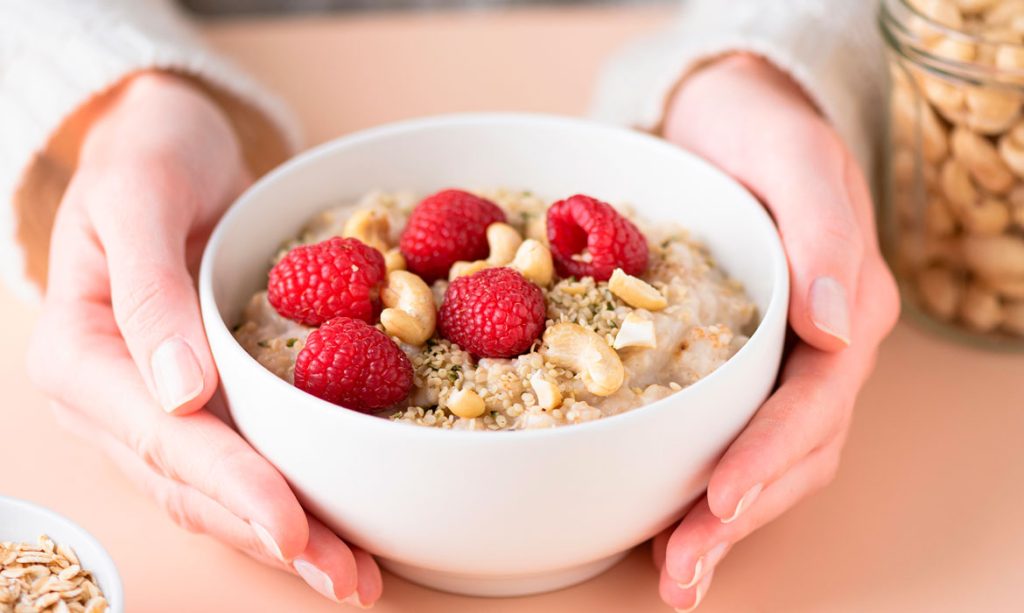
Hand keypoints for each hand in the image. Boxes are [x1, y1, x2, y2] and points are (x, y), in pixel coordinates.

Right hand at [27, 72, 380, 605]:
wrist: (168, 144)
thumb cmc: (146, 158)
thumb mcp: (137, 199)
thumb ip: (149, 294)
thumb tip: (180, 393)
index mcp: (81, 357)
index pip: (165, 438)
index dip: (231, 486)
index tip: (290, 526)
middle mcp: (114, 400)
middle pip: (195, 485)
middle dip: (273, 534)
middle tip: (348, 578)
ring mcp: (157, 407)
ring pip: (220, 490)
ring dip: (289, 536)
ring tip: (355, 575)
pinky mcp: (204, 398)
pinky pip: (245, 457)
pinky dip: (290, 492)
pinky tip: (339, 525)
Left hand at [654, 54, 899, 609]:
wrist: (726, 118)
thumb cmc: (761, 128)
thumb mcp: (794, 155)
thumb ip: (823, 228)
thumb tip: (836, 324)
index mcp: (843, 305)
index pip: (815, 400)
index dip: (770, 454)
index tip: (719, 498)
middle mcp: (819, 348)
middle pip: (794, 452)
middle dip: (739, 517)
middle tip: (682, 571)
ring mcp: (780, 364)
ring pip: (767, 462)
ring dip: (723, 524)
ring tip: (674, 574)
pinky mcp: (736, 367)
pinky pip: (728, 437)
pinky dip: (700, 487)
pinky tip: (662, 524)